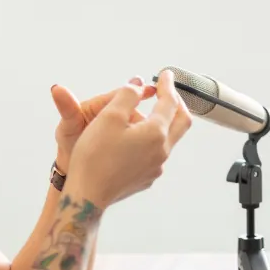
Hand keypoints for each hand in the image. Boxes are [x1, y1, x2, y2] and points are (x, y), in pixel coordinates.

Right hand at [64, 69, 191, 205]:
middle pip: (182, 122)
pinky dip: (152, 139)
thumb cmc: (95, 155)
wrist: (88, 195)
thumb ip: (127, 95)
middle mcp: (162, 151)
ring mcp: (156, 167)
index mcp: (156, 133)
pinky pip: (156, 153)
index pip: (170, 102)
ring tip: (148, 112)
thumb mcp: (108, 117)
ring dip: (163, 122)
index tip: (165, 74)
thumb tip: (138, 86)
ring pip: (168, 139)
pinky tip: (137, 137)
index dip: (167, 85)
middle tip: (167, 91)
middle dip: (176, 103)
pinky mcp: (147, 178)